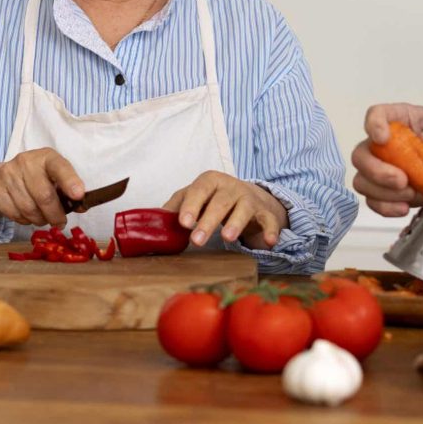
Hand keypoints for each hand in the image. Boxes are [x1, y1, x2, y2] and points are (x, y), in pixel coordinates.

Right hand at [0, 147, 84, 227]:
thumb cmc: (38, 177)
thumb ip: (68, 189)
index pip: (60, 167)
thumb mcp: (55, 176)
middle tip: (60, 223)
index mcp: (47, 156)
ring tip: (44, 219)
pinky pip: (14, 214)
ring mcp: (7, 174)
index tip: (79, 196)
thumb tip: (82, 206)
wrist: (4, 176)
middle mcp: (26, 162)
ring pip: (28, 209)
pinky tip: (29, 216)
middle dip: (55, 214)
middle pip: (44, 195)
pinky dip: (25, 220)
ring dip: (40, 219)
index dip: (70, 182)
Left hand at [163, 171, 288, 248]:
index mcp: (211, 181)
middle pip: (220, 202)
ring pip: (244, 208)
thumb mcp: (194, 198)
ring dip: (236, 222)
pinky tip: (269, 242)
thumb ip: (175, 207)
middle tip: (197, 240)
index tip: (183, 222)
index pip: (199, 189)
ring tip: (227, 238)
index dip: (191, 205)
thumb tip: (151, 224)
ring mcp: (250, 199)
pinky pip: (269, 220)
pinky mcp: (266, 212)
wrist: (250, 197)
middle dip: (208, 221)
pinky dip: (271, 230)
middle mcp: (232, 187)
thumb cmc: (214, 199)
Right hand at [352, 102, 422, 217]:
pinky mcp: (381, 191)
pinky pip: (373, 202)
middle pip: (360, 155)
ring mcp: (376, 168)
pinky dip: (388, 207)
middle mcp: (378, 144)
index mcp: (394, 120)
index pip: (375, 115)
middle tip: (402, 180)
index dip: (373, 126)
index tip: (383, 138)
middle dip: (377, 172)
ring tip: (412, 193)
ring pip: (362, 182)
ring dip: (385, 193)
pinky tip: (404, 207)